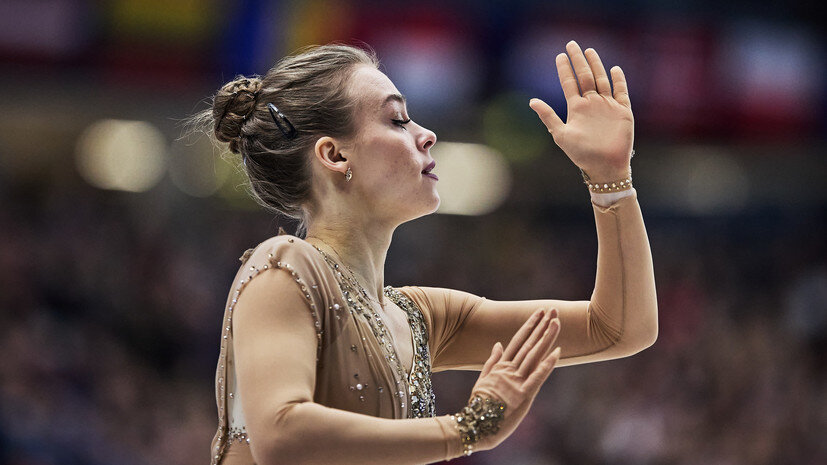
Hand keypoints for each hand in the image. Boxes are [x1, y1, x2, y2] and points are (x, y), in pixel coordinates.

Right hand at [466, 308, 561, 451]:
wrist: (476, 425)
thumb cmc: (479, 405)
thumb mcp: (483, 379)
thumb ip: (492, 360)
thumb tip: (498, 343)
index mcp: (501, 366)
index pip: (518, 340)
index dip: (530, 325)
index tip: (539, 312)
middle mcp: (510, 370)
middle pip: (529, 344)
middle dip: (541, 326)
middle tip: (553, 310)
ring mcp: (517, 382)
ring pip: (534, 355)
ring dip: (546, 338)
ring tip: (556, 323)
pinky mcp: (524, 395)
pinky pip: (538, 377)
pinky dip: (548, 364)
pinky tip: (557, 352)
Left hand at [529, 40, 633, 181]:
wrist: (604, 166)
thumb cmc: (581, 154)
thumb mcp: (560, 134)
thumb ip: (548, 116)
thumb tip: (531, 101)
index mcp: (576, 108)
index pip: (569, 83)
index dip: (565, 69)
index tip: (559, 55)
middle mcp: (591, 104)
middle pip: (585, 76)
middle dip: (578, 60)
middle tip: (572, 44)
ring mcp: (607, 106)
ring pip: (601, 80)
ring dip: (596, 66)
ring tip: (590, 51)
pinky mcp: (622, 111)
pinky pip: (621, 92)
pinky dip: (619, 80)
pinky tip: (614, 69)